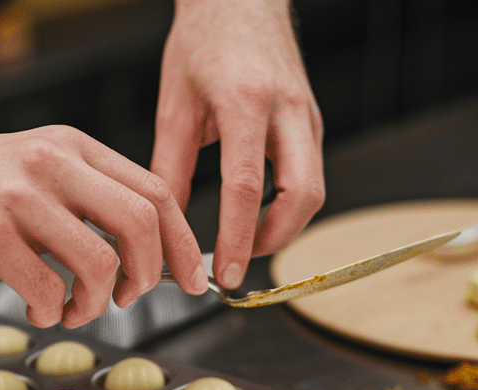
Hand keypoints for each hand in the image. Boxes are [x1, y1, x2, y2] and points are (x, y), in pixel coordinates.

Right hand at [0, 126, 207, 327]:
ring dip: (98, 303)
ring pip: (100, 262)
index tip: (188, 278)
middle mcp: (49, 162)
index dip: (181, 242)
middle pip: (141, 222)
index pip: (154, 190)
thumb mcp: (26, 173)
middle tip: (131, 299)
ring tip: (75, 310)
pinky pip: (50, 288)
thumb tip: (139, 250)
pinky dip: (54, 311)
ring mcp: (18, 197)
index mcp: (67, 145)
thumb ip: (78, 199)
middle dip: (149, 275)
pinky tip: (36, 307)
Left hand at [151, 0, 324, 289]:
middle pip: (303, 194)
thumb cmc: (203, 42)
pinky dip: (288, 205)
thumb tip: (163, 226)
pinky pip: (310, 175)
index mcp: (246, 101)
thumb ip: (168, 168)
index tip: (227, 274)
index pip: (247, 186)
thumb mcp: (174, 104)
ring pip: (314, 190)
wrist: (241, 0)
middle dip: (275, 240)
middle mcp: (288, 109)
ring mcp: (308, 116)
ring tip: (244, 244)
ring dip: (284, 226)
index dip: (239, 238)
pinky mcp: (313, 122)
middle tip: (241, 265)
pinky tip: (257, 218)